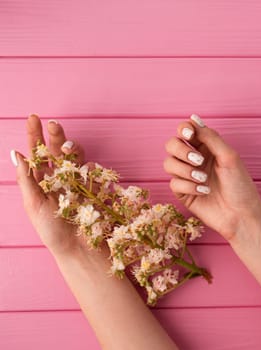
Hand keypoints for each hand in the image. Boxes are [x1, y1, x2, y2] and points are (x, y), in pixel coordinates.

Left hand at [11, 114, 86, 255]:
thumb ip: (26, 179)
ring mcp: (79, 181)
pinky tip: (85, 174)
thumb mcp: (33, 205)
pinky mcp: (95, 187)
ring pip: (77, 156)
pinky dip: (89, 169)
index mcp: (42, 181)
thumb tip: (15, 154)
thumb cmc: (52, 230)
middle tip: (54, 124)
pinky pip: (93, 171)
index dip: (34, 135)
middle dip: (56, 135)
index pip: (37, 153)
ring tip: (69, 149)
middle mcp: (60, 178)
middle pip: (57, 149)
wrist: (79, 247)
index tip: (33, 117)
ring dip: (73, 148)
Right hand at [163, 114, 260, 241]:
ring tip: (203, 179)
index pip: (187, 131)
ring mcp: (187, 176)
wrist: (241, 215)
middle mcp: (195, 159)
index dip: (183, 129)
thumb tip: (193, 118)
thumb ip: (210, 137)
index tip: (188, 134)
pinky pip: (173, 183)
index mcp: (207, 148)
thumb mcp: (229, 156)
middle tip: (198, 160)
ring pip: (168, 163)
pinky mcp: (183, 193)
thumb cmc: (240, 186)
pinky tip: (204, 192)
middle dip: (181, 151)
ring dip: (185, 170)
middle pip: (172, 145)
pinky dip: (188, 186)